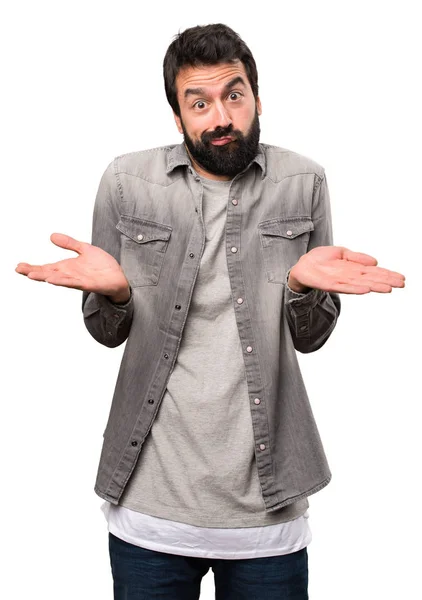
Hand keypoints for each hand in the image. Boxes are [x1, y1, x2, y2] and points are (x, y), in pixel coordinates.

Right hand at [15, 233, 129, 298]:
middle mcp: (69, 275)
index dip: (32, 267)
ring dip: (45, 277)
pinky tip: (53, 280)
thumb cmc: (102, 266)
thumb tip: (52, 236)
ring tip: (32, 275)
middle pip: (48, 274)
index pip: (46, 267)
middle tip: (19, 270)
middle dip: (34, 272)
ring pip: (58, 279)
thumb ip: (69, 243)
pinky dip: (63, 281)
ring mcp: (78, 280)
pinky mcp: (88, 284)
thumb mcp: (84, 249)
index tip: (18, 266)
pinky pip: (73, 283)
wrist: (118, 277)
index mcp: (67, 267)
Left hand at [288, 246, 404, 293]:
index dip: (388, 274)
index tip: (401, 278)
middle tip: (402, 284)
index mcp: (354, 268)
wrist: (303, 266)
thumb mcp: (341, 253)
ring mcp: (341, 281)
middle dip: (386, 281)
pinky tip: (366, 289)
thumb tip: (375, 261)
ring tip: (388, 288)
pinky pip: (344, 287)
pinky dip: (355, 288)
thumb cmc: (322, 259)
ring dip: (375, 286)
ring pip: (361, 284)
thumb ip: (357, 257)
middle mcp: (350, 276)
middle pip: (371, 279)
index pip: (374, 272)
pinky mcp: (329, 284)